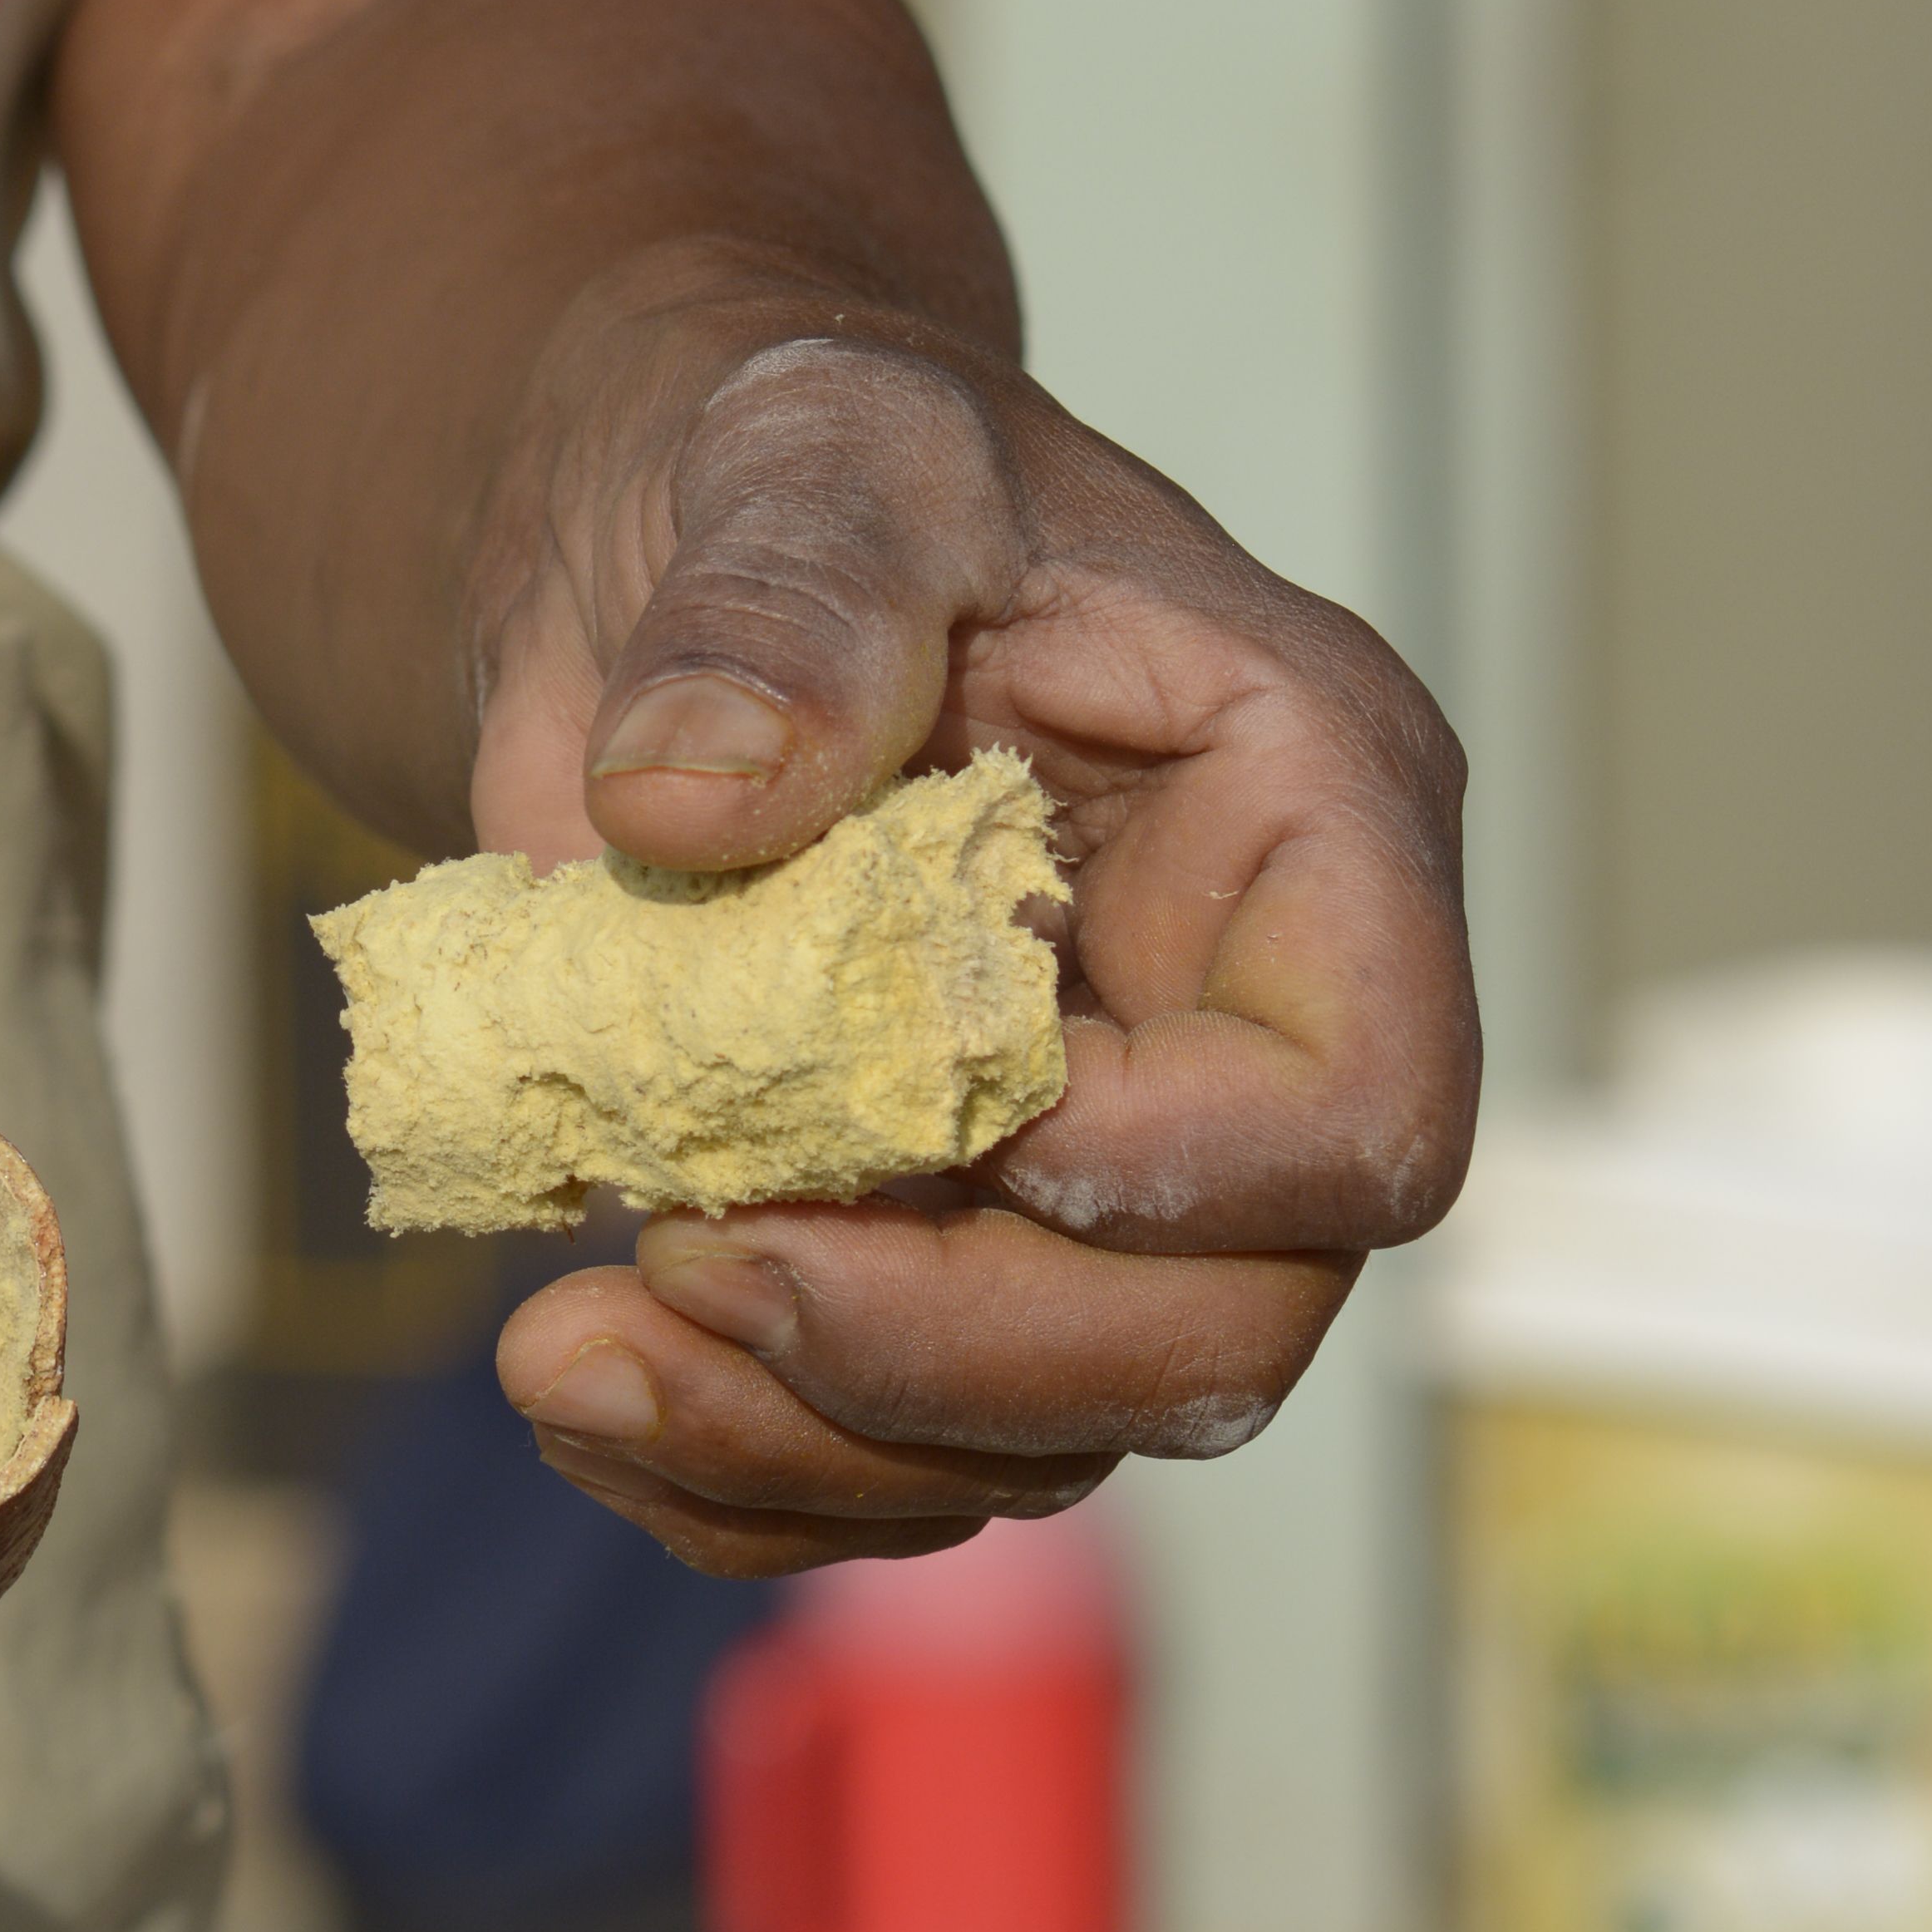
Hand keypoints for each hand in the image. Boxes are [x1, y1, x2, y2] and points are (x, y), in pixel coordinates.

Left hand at [474, 281, 1477, 1575]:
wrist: (670, 547)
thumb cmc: (810, 472)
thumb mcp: (811, 458)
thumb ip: (785, 602)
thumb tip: (687, 801)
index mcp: (1304, 830)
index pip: (1366, 1117)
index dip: (1173, 1180)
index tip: (929, 1120)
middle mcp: (1236, 1040)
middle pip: (1214, 1339)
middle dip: (943, 1351)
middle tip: (691, 1254)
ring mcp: (1100, 1180)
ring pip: (1040, 1440)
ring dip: (793, 1440)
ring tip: (565, 1349)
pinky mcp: (944, 1260)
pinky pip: (881, 1467)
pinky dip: (720, 1473)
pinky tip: (571, 1384)